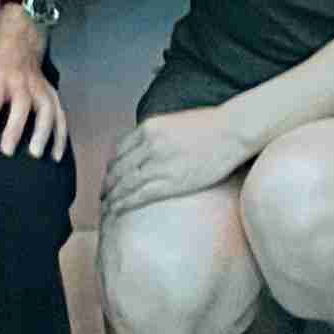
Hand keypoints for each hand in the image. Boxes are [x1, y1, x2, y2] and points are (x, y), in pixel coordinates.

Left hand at [0, 15, 69, 158]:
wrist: (18, 44)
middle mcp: (20, 83)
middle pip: (20, 105)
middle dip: (14, 128)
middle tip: (8, 152)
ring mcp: (39, 88)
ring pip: (46, 109)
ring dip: (43, 132)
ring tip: (35, 155)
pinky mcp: (51, 94)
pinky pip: (61, 115)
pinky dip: (61, 135)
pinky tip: (56, 156)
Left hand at [99, 105, 250, 215]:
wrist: (231, 131)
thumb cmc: (209, 126)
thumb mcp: (174, 123)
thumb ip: (157, 135)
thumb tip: (146, 148)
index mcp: (149, 128)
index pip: (119, 150)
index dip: (111, 167)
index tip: (109, 177)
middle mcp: (149, 145)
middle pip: (118, 168)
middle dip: (108, 184)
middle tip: (103, 196)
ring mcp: (159, 164)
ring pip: (125, 184)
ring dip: (112, 197)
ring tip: (106, 207)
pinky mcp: (171, 182)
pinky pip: (140, 195)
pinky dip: (125, 203)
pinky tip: (118, 210)